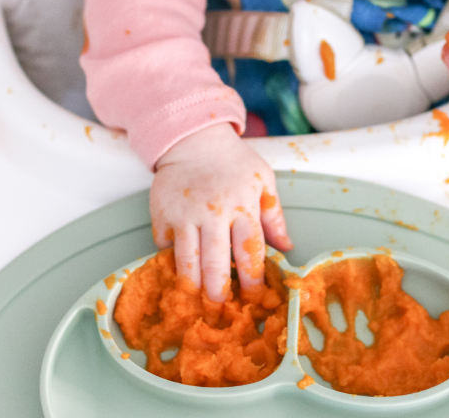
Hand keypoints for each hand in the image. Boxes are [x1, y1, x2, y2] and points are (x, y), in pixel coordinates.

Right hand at [151, 122, 291, 301]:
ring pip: (186, 261)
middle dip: (218, 291)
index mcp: (242, 206)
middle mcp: (212, 213)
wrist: (193, 139)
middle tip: (220, 309)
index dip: (252, 279)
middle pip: (216, 263)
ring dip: (191, 285)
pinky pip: (165, 246)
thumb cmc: (233, 162)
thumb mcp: (263, 181)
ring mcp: (184, 214)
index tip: (254, 297)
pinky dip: (171, 260)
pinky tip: (177, 271)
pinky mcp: (161, 214)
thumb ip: (274, 216)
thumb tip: (287, 248)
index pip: (250, 251)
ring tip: (196, 300)